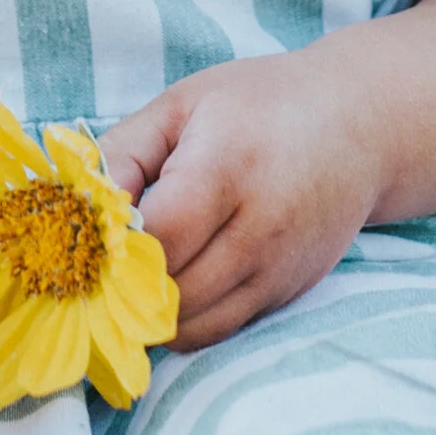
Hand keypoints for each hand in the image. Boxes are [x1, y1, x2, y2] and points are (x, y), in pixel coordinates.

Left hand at [100, 44, 386, 348]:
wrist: (360, 125)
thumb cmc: (259, 104)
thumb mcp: (182, 106)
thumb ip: (122, 154)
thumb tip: (76, 209)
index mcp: (228, 169)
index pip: (159, 239)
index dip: (113, 247)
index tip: (88, 235)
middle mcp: (261, 229)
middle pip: (169, 292)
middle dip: (122, 285)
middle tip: (95, 265)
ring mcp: (279, 270)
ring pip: (190, 326)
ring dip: (147, 312)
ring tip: (127, 278)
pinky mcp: (287, 294)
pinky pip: (218, 330)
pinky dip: (182, 321)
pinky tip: (166, 287)